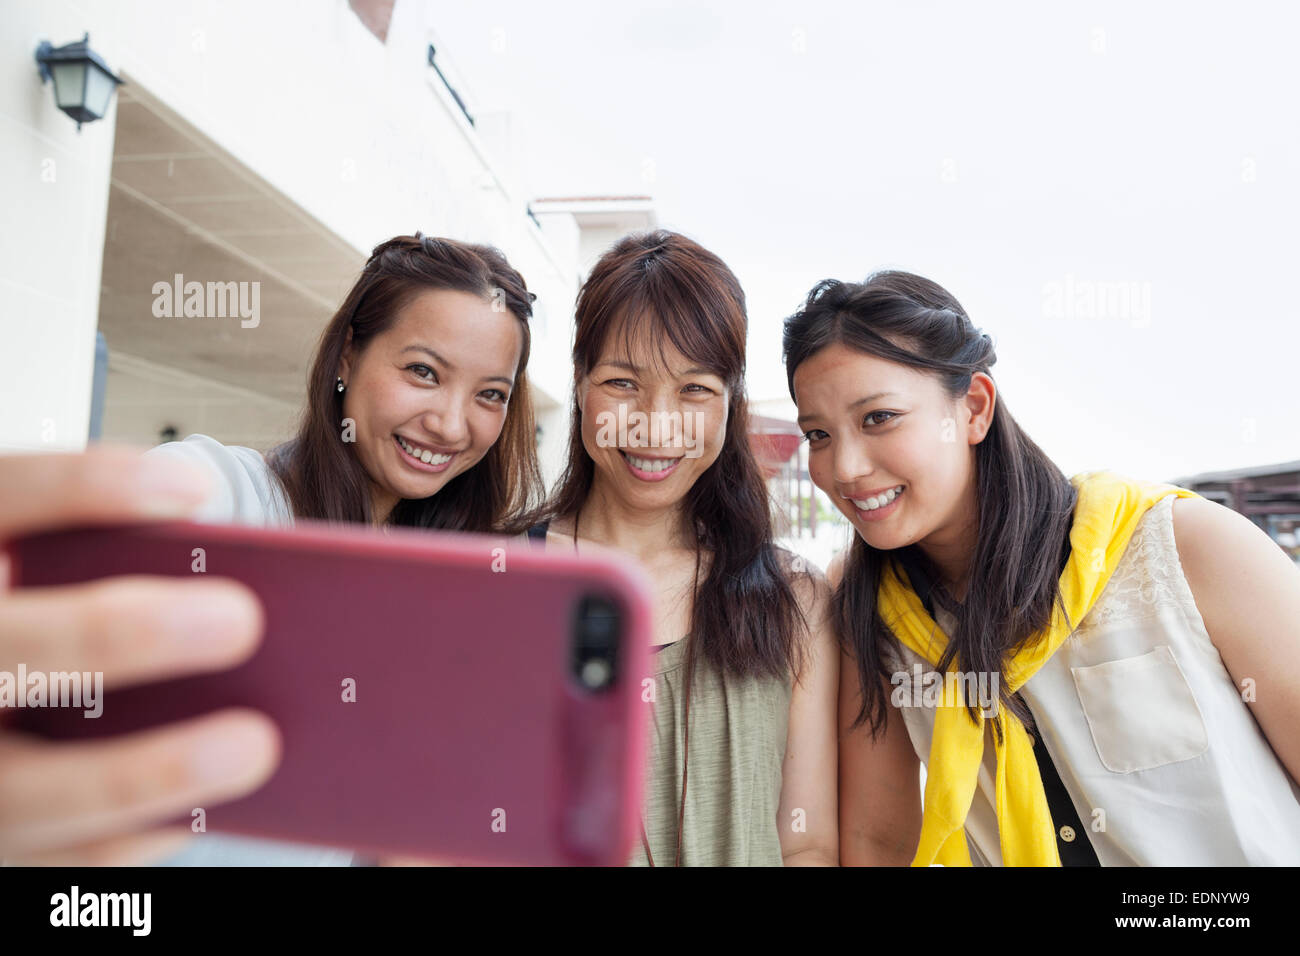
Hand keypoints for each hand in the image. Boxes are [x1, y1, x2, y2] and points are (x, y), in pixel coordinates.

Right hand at [0, 446, 279, 864]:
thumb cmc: (52, 625)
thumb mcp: (56, 579)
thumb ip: (115, 567)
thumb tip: (252, 582)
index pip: (4, 496)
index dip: (87, 489)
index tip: (194, 487)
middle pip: (11, 646)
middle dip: (120, 632)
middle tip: (241, 619)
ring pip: (23, 787)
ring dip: (144, 770)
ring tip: (256, 744)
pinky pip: (53, 860)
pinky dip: (132, 838)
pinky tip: (207, 811)